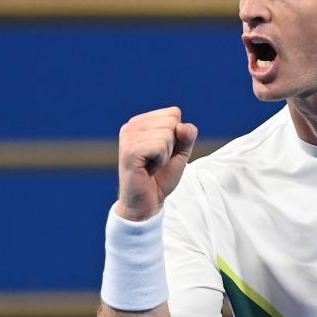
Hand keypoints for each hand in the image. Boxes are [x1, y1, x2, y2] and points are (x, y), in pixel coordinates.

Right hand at [116, 107, 197, 221]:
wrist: (146, 203)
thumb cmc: (161, 177)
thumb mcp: (180, 152)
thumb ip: (187, 135)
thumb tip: (181, 126)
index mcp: (141, 121)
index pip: (174, 113)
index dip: (176, 136)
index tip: (162, 152)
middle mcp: (131, 125)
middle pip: (172, 122)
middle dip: (171, 145)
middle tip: (156, 160)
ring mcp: (128, 137)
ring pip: (167, 134)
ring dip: (165, 155)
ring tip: (151, 165)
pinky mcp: (130, 150)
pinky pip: (160, 146)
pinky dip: (161, 160)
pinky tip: (148, 169)